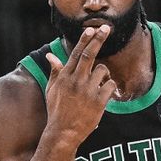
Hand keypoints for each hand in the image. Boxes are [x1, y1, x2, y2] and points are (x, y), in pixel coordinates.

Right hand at [45, 25, 116, 146]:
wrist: (63, 133)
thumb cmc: (57, 111)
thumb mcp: (52, 90)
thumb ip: (55, 71)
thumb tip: (51, 55)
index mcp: (65, 77)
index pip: (75, 54)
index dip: (84, 40)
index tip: (91, 29)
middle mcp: (76, 81)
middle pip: (89, 55)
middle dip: (98, 40)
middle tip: (107, 28)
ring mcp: (87, 91)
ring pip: (102, 71)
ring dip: (104, 74)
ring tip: (99, 85)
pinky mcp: (98, 101)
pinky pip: (110, 86)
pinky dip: (110, 87)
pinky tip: (106, 95)